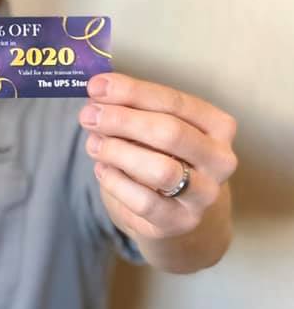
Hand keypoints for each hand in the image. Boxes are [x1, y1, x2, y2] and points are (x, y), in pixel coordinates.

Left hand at [79, 73, 237, 241]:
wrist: (177, 214)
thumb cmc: (163, 159)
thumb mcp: (153, 130)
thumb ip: (132, 110)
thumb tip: (97, 92)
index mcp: (218, 126)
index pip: (174, 102)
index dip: (132, 91)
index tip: (96, 86)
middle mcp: (220, 160)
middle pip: (170, 133)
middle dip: (123, 120)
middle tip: (88, 115)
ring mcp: (204, 195)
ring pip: (161, 170)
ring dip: (119, 152)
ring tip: (93, 144)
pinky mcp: (180, 222)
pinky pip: (144, 201)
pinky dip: (116, 182)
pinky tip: (102, 169)